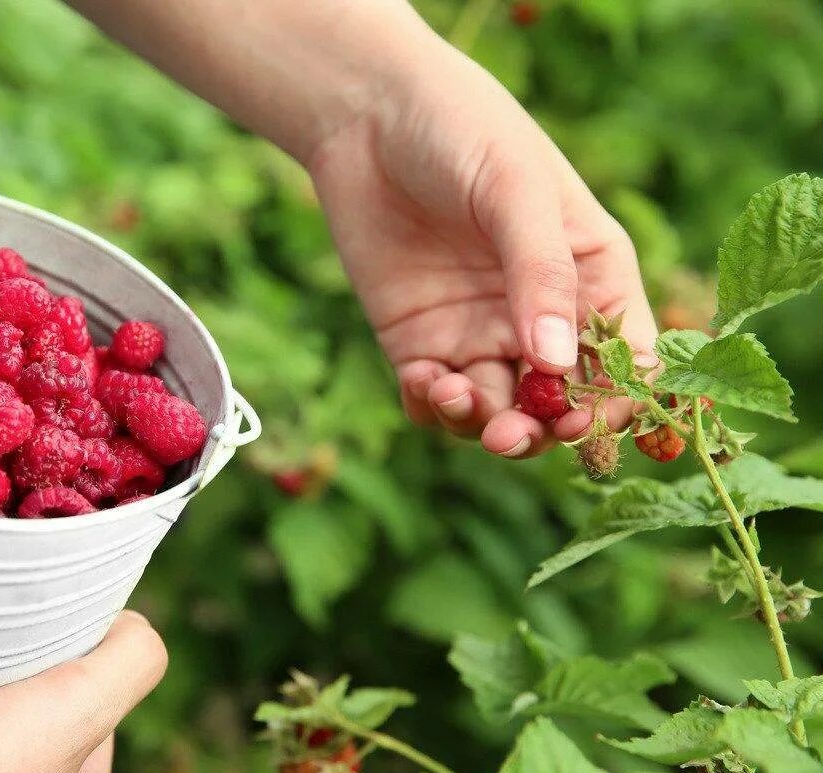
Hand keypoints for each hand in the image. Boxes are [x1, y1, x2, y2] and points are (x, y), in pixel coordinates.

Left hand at [308, 36, 656, 457]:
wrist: (368, 116)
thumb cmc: (463, 131)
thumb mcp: (515, 190)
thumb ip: (540, 274)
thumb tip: (557, 366)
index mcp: (592, 277)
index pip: (625, 360)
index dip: (611, 402)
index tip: (580, 421)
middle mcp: (541, 317)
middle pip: (560, 403)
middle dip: (540, 430)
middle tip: (509, 436)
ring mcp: (479, 333)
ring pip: (498, 413)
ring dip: (483, 424)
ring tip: (454, 394)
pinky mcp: (421, 342)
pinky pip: (436, 401)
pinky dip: (433, 408)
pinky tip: (423, 380)